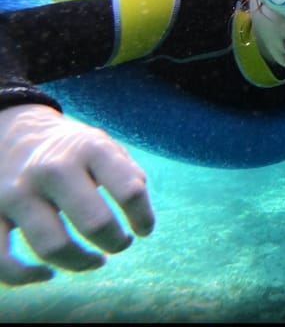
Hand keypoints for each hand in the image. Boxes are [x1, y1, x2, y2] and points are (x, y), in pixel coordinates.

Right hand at [0, 104, 153, 285]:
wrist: (16, 135)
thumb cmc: (73, 151)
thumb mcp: (105, 148)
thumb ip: (128, 175)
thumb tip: (138, 212)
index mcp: (89, 150)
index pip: (130, 191)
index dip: (143, 218)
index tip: (143, 229)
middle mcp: (52, 169)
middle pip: (94, 222)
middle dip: (116, 242)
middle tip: (121, 243)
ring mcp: (18, 192)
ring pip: (53, 247)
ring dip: (80, 262)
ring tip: (95, 260)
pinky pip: (4, 261)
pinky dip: (26, 277)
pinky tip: (47, 273)